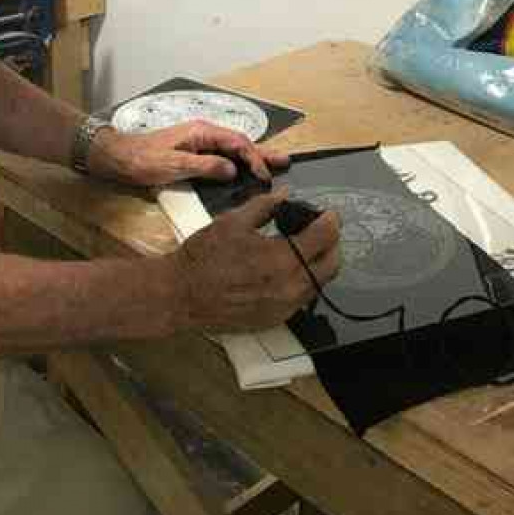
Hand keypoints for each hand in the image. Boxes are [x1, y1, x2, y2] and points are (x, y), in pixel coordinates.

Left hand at [87, 120, 289, 188]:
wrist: (116, 158)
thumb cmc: (142, 160)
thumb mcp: (173, 165)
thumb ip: (204, 166)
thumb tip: (232, 169)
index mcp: (201, 132)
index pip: (237, 143)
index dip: (254, 159)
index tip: (264, 176)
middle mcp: (203, 133)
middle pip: (239, 142)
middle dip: (262, 152)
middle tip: (285, 162)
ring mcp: (197, 142)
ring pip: (232, 148)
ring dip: (252, 156)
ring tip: (273, 164)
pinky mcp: (191, 152)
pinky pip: (221, 154)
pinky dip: (237, 161)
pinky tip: (243, 168)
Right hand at [165, 191, 340, 333]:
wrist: (181, 295)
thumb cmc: (204, 256)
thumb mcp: (233, 221)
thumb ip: (264, 206)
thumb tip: (284, 195)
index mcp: (282, 258)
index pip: (324, 237)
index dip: (330, 221)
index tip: (329, 214)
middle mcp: (290, 286)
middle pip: (331, 264)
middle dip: (332, 244)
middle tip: (321, 230)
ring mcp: (285, 307)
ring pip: (319, 284)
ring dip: (319, 264)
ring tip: (305, 248)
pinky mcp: (275, 319)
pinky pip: (302, 299)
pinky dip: (304, 282)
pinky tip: (289, 270)